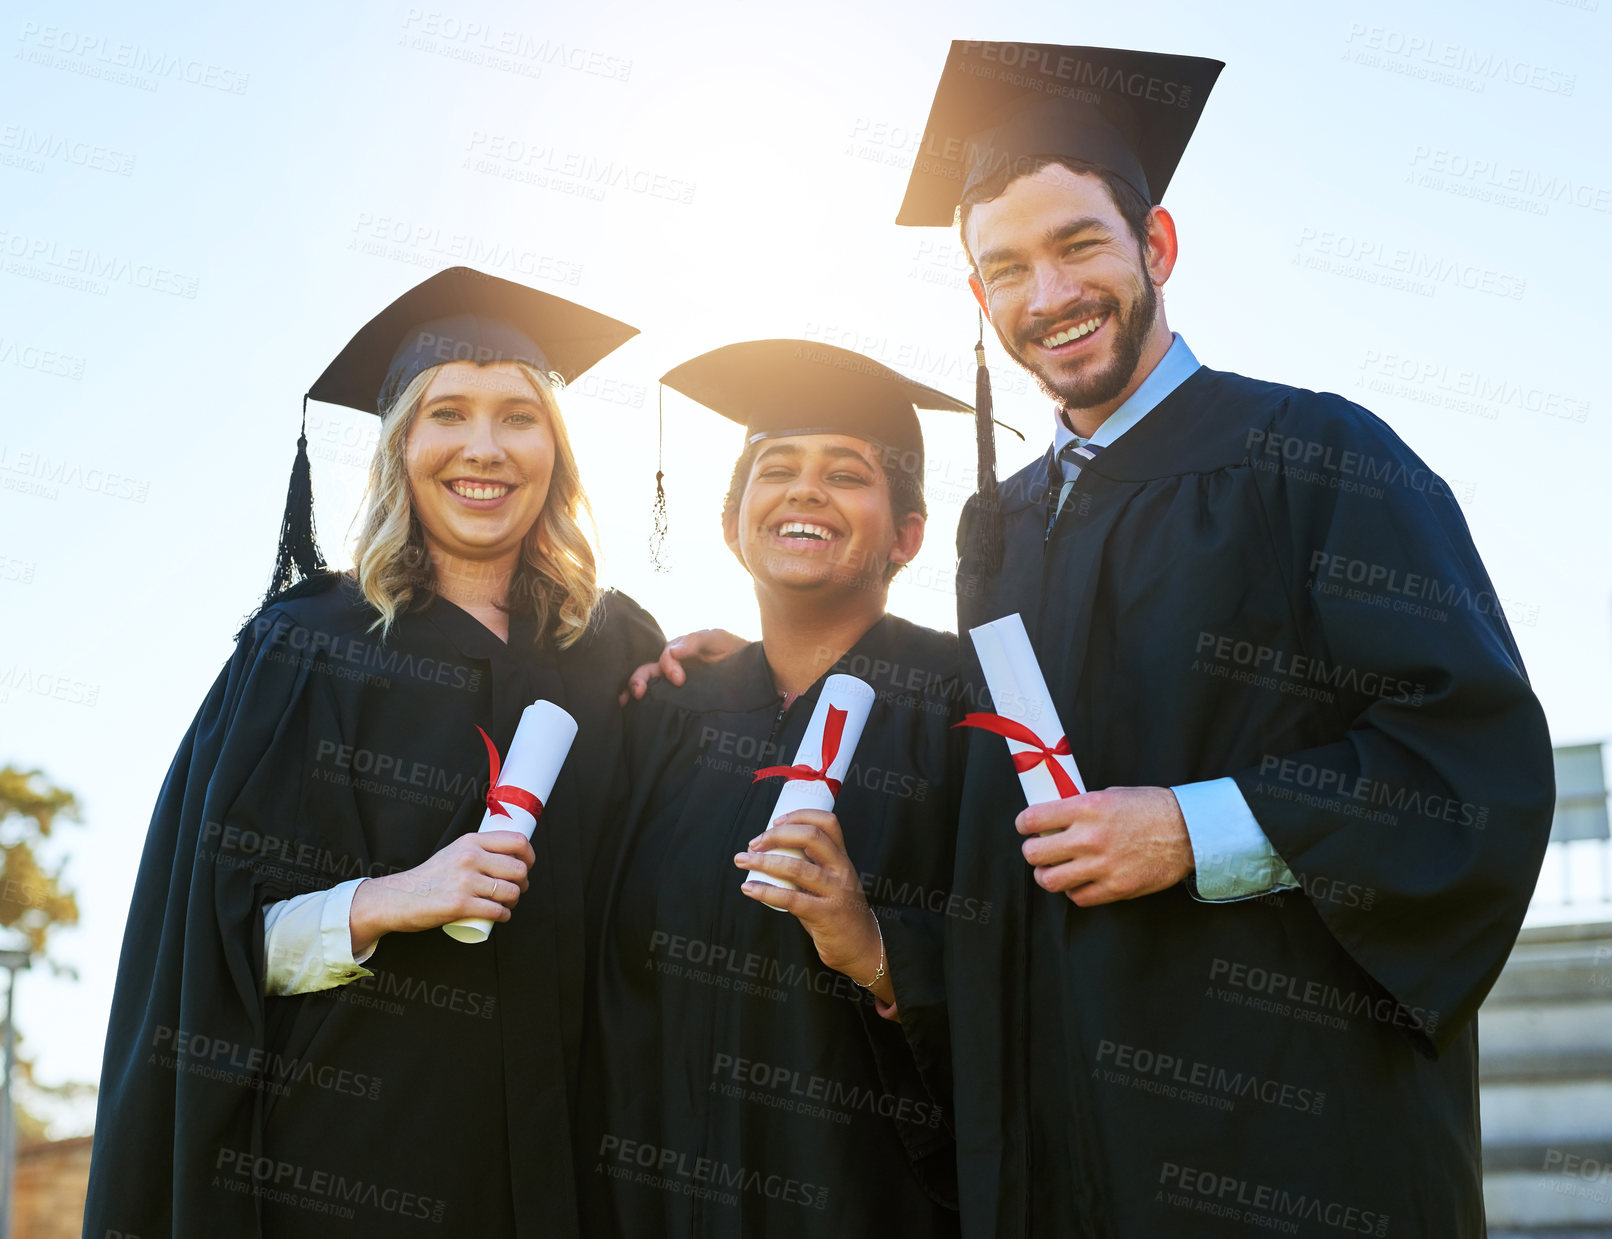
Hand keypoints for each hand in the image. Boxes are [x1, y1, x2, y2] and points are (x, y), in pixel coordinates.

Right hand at [348, 830, 534, 952]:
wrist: (399, 898)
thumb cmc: (429, 877)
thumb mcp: (453, 852)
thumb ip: (477, 850)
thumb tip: (509, 856)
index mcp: (471, 841)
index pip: (516, 841)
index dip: (529, 855)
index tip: (527, 865)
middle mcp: (469, 858)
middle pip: (518, 869)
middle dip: (523, 883)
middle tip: (516, 890)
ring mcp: (465, 881)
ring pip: (511, 892)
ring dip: (514, 902)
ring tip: (507, 904)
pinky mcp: (460, 905)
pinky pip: (496, 911)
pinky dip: (504, 916)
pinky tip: (501, 916)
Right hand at [620, 629, 747, 703]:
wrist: (757, 673)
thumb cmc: (736, 651)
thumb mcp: (717, 639)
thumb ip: (695, 641)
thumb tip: (672, 651)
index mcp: (682, 651)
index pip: (665, 657)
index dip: (668, 666)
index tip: (679, 680)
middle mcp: (675, 666)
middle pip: (649, 671)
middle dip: (639, 680)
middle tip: (638, 694)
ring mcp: (677, 683)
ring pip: (650, 685)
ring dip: (635, 691)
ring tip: (626, 703)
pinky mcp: (683, 699)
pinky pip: (661, 700)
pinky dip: (645, 705)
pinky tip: (634, 713)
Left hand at [734, 810, 894, 1006]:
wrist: (863, 948)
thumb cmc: (839, 913)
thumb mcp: (831, 883)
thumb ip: (808, 868)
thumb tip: (770, 854)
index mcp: (842, 858)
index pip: (828, 822)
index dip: (799, 815)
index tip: (775, 821)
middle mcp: (841, 870)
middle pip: (812, 836)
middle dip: (777, 834)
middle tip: (754, 843)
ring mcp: (835, 892)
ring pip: (797, 867)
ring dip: (764, 861)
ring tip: (742, 860)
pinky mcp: (826, 915)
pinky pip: (791, 899)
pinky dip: (765, 891)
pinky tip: (749, 888)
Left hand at [1016, 787, 1193, 906]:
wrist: (1188, 831)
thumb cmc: (1150, 808)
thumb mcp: (1110, 795)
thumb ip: (1080, 808)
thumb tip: (1053, 819)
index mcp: (1087, 808)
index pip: (1033, 818)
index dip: (1023, 824)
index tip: (1025, 827)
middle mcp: (1089, 837)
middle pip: (1034, 854)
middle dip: (1031, 852)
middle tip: (1038, 850)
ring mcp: (1101, 865)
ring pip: (1050, 881)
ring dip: (1046, 875)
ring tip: (1052, 870)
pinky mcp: (1116, 888)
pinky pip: (1078, 897)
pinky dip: (1073, 891)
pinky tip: (1078, 881)